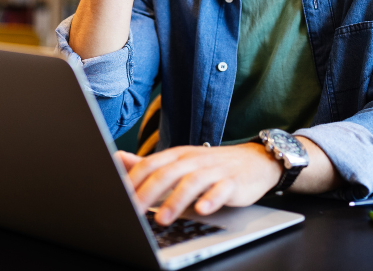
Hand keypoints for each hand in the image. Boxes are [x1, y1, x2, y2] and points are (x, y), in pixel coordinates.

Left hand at [123, 144, 282, 225]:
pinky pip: (221, 189)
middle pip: (167, 173)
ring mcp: (214, 170)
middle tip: (133, 211)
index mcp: (177, 154)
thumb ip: (150, 164)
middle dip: (148, 192)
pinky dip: (211, 200)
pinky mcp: (233, 182)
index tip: (118, 196)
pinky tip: (202, 210)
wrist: (254, 161)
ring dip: (175, 200)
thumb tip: (117, 159)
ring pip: (192, 182)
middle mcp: (193, 159)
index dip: (133, 179)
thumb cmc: (211, 165)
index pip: (150, 164)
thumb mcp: (179, 162)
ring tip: (162, 218)